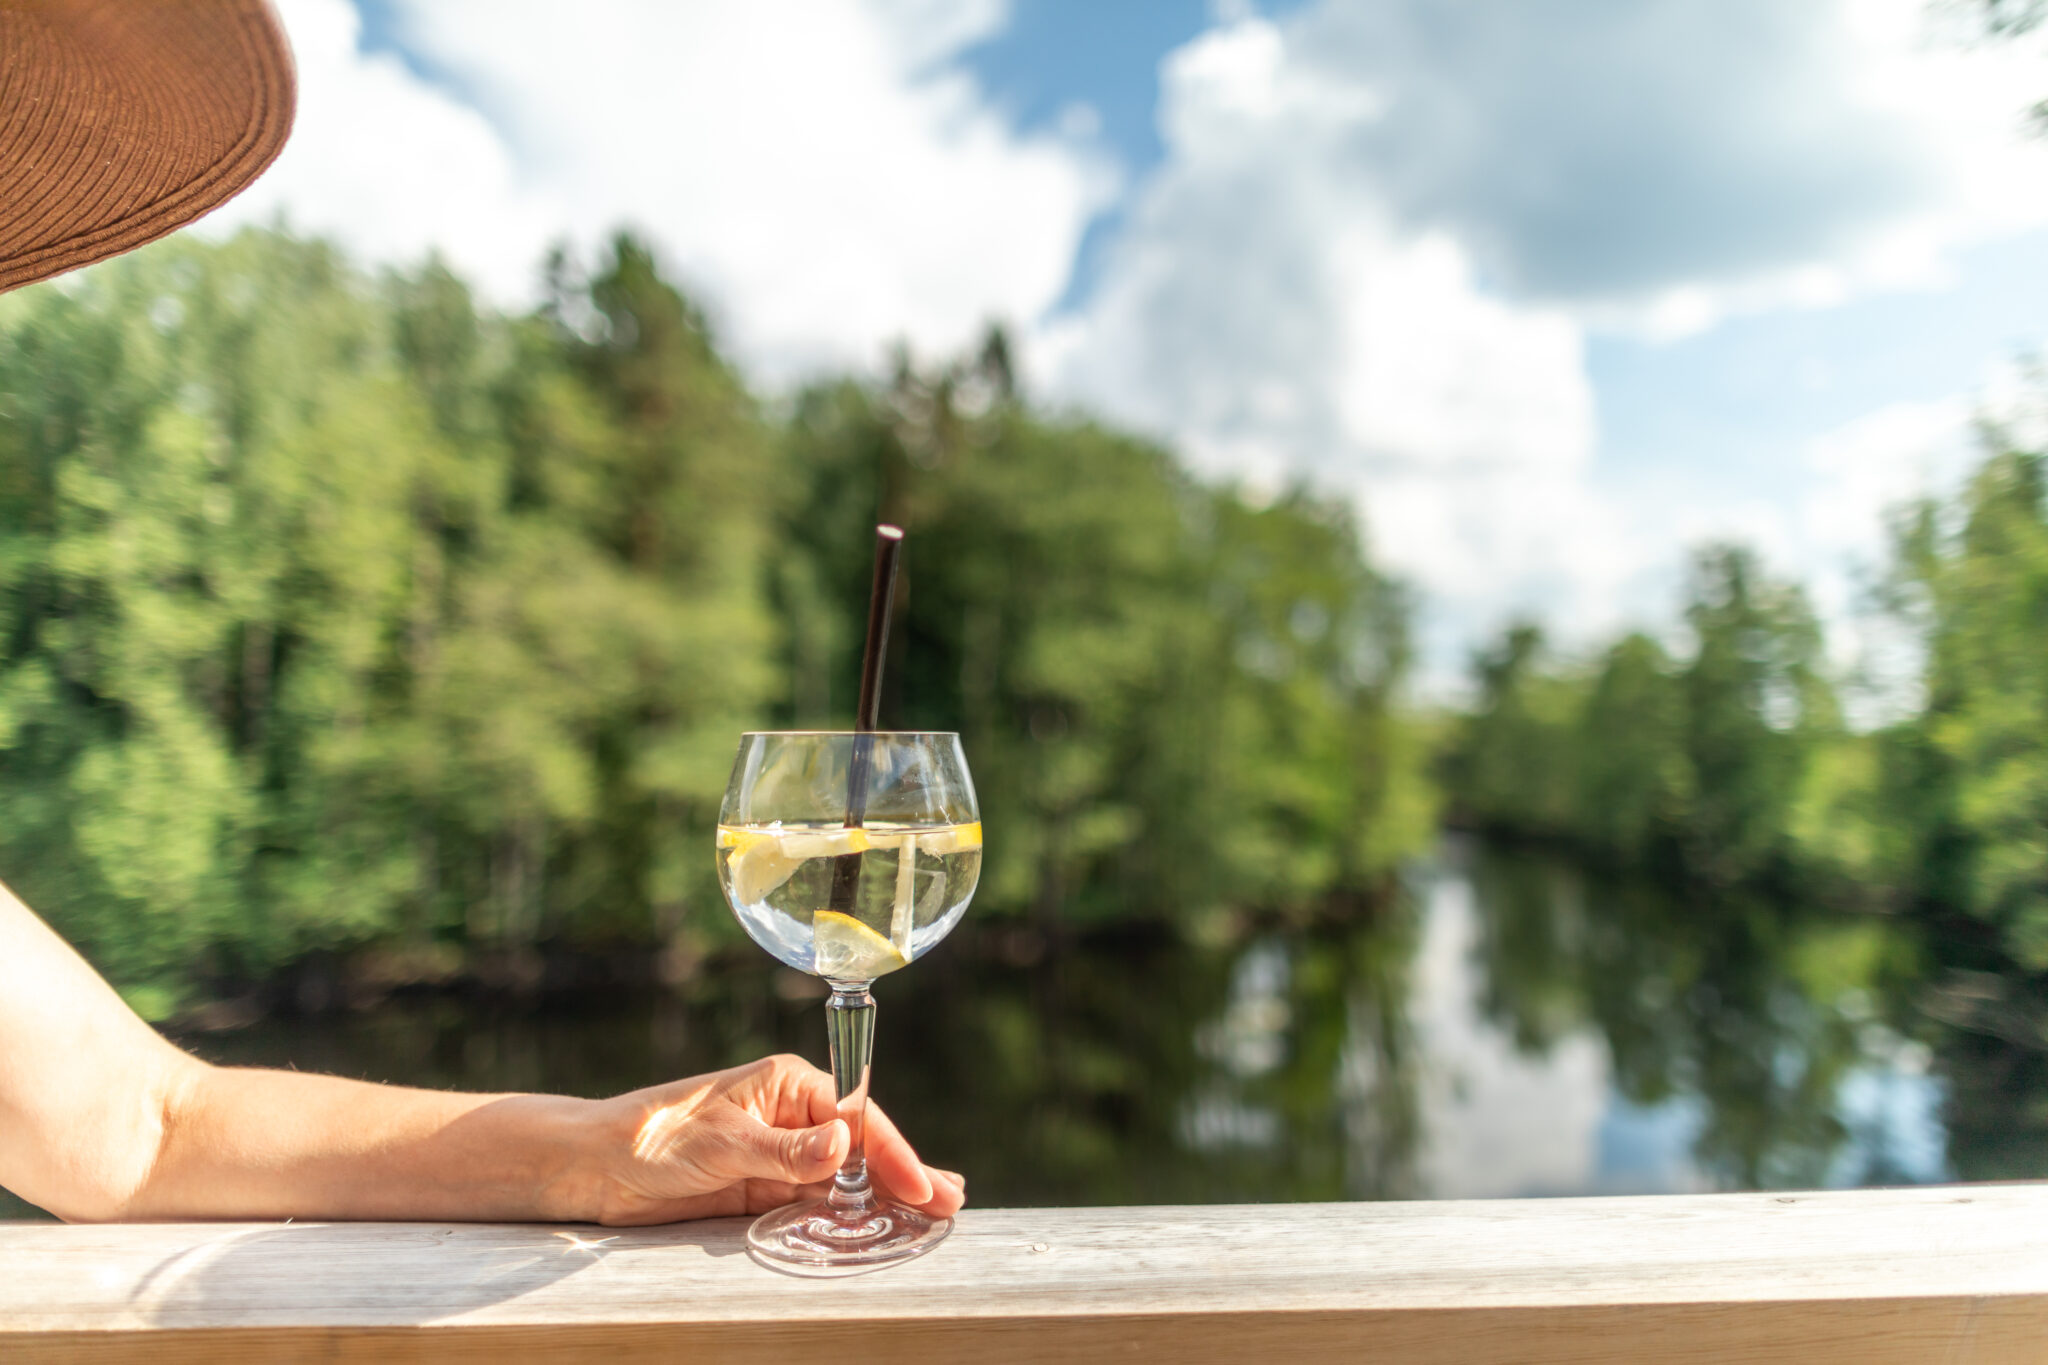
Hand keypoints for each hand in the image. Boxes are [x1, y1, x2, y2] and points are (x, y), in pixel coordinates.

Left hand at [583, 1053, 965, 1225]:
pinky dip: (848, 1218)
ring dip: (883, 1199)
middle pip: (862, 1147)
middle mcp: (794, 1117)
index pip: (855, 1117)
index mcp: (789, 1085)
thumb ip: (784, 1150)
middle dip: (905, 1173)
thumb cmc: (654, 1136)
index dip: (891, 1153)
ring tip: (929, 1218)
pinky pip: (818, 1205)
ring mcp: (784, 1156)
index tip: (920, 1185)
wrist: (601, 1169)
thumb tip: (842, 1144)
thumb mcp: (722, 1143)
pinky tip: (877, 1228)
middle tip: (951, 1203)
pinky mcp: (768, 1191)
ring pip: (846, 1179)